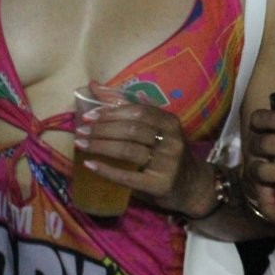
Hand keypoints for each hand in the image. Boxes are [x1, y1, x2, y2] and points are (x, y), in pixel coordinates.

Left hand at [74, 103, 206, 214]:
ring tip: (81, 144)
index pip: (139, 112)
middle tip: (81, 131)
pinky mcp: (159, 185)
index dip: (112, 112)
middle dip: (102, 129)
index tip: (89, 115)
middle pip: (131, 129)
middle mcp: (171, 141)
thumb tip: (96, 88)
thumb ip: (133, 112)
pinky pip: (128, 176)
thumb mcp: (160, 130)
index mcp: (171, 123)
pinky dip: (107, 170)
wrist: (193, 186)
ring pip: (128, 150)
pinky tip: (90, 165)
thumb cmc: (169, 155)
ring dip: (100, 145)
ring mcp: (167, 164)